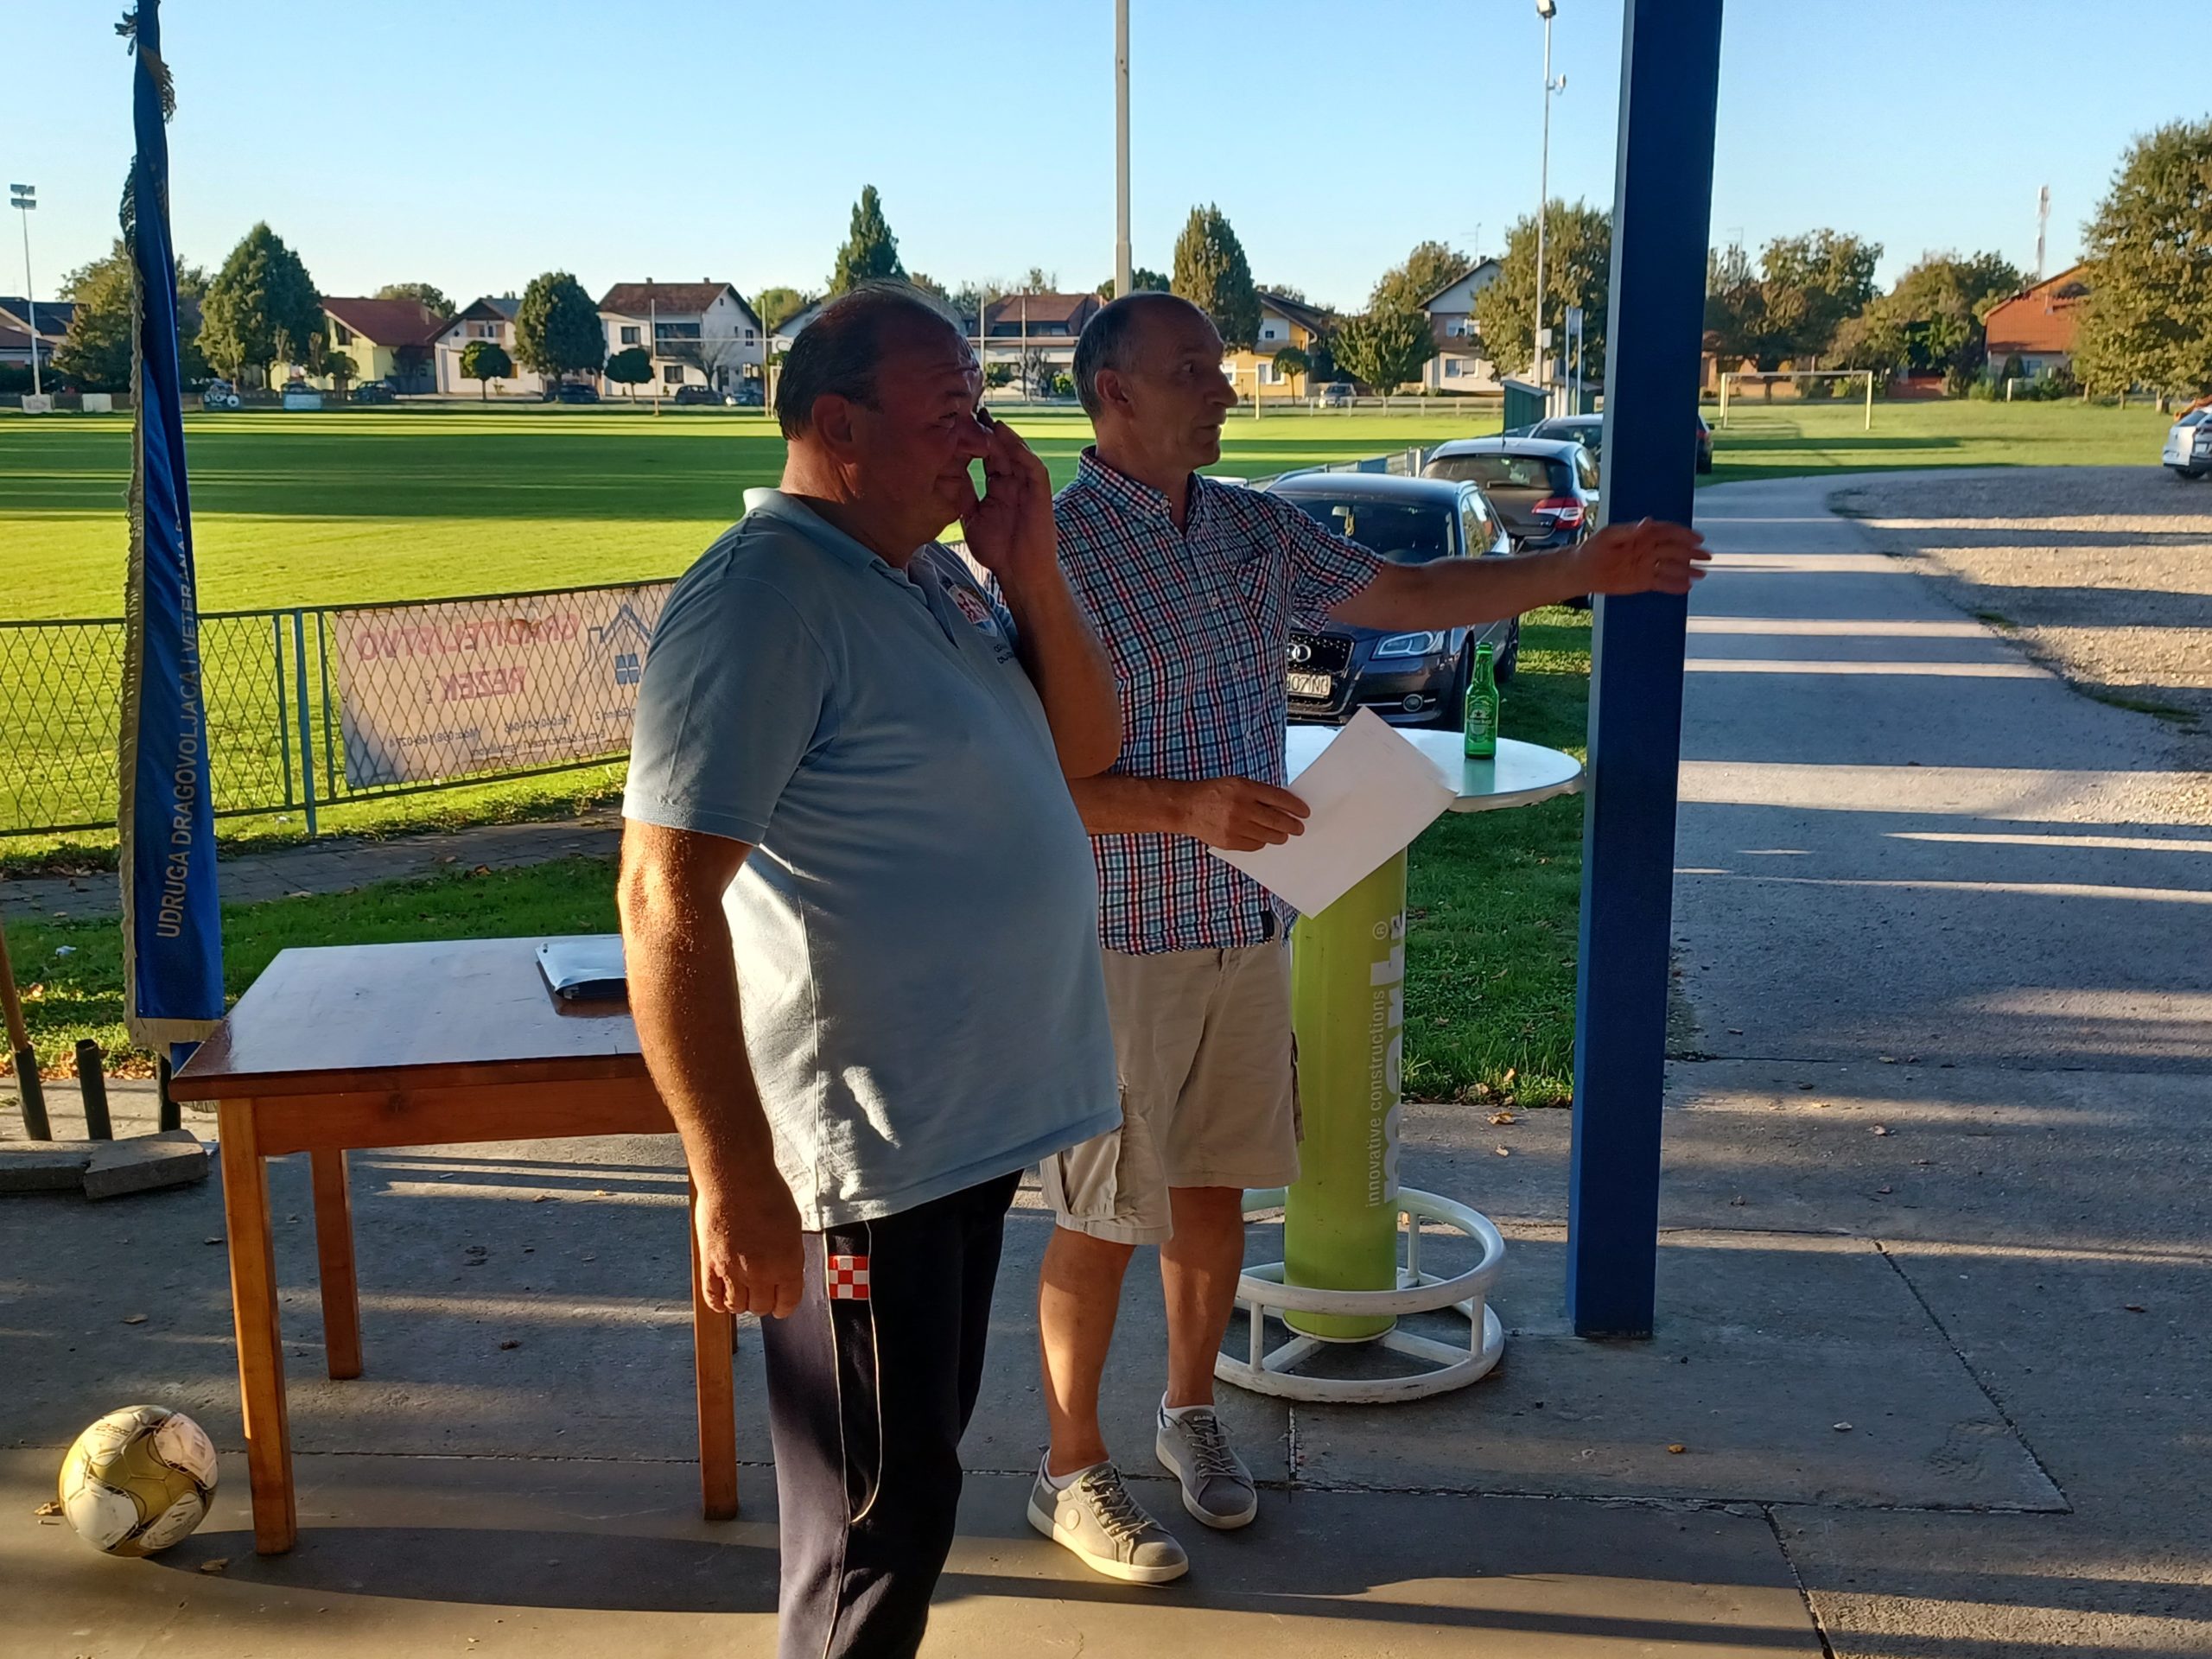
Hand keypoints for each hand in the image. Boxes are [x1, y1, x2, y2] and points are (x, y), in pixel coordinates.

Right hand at [692, 1166, 804, 1318]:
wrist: (736, 1179)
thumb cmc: (767, 1194)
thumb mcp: (792, 1226)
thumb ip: (788, 1254)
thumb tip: (784, 1271)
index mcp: (788, 1262)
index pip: (788, 1301)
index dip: (784, 1307)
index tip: (780, 1307)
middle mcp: (761, 1273)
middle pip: (761, 1307)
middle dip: (762, 1303)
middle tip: (759, 1295)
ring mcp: (733, 1271)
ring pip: (736, 1307)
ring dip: (740, 1303)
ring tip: (740, 1293)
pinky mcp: (710, 1266)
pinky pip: (712, 1298)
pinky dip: (718, 1303)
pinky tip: (722, 1298)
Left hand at [960, 416, 1056, 585]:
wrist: (1020, 572)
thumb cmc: (997, 551)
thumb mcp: (972, 518)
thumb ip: (964, 496)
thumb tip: (946, 477)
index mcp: (998, 487)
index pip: (985, 457)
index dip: (972, 442)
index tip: (954, 426)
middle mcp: (1013, 482)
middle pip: (1000, 449)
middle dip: (986, 431)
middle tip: (969, 411)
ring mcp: (1027, 485)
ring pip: (1016, 452)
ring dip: (1002, 435)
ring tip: (985, 418)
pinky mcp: (1040, 491)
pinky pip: (1031, 465)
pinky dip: (1019, 450)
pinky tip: (1005, 437)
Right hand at [1180, 776, 1310, 850]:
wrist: (1185, 807)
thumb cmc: (1213, 793)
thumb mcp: (1237, 783)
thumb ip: (1259, 793)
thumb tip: (1284, 806)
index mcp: (1244, 788)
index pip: (1279, 798)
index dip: (1295, 807)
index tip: (1304, 812)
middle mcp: (1241, 807)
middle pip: (1277, 820)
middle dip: (1292, 826)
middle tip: (1299, 828)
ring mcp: (1235, 826)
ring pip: (1268, 835)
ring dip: (1279, 836)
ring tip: (1283, 835)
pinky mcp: (1229, 842)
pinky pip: (1255, 845)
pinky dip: (1262, 842)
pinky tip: (1263, 838)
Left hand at [1577, 518, 1711, 596]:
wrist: (1583, 570)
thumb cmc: (1594, 548)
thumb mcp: (1609, 536)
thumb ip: (1630, 530)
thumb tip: (1648, 522)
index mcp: (1642, 535)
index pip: (1668, 532)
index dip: (1684, 534)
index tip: (1697, 538)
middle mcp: (1648, 549)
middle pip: (1675, 550)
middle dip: (1691, 553)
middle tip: (1707, 557)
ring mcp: (1647, 566)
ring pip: (1671, 567)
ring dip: (1687, 570)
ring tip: (1701, 574)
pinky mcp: (1643, 581)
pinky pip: (1662, 583)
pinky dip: (1674, 585)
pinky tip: (1687, 587)